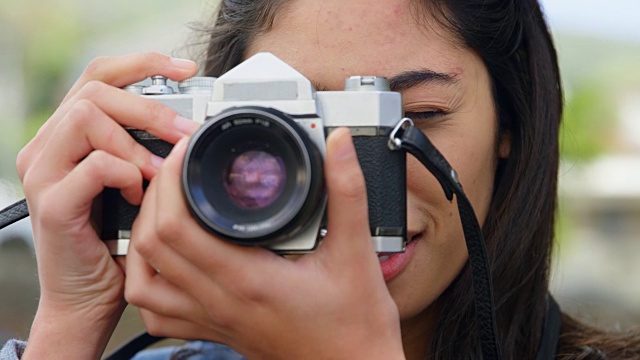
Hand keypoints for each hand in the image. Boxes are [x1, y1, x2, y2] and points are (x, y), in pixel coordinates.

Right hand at [16, 52, 198, 358]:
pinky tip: (138, 196)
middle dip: (150, 107)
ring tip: (157, 172)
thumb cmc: (116, 241)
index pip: (99, 77)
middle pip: (95, 90)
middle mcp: (47, 146)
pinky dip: (126, 174)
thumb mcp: (135, 183)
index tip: (186, 71)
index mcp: (69, 136)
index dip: (143, 65)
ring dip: (135, 142)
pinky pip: (95, 165)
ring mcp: (43, 173)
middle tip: (185, 131)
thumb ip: (145, 149)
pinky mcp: (52, 203)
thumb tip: (186, 123)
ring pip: (87, 117)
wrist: (90, 297)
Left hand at [125, 128, 404, 358]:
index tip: (187, 153)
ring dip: (142, 237)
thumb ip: (347, 192)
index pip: (176, 227)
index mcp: (248, 280)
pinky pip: (158, 311)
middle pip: (151, 245)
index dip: (171, 181)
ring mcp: (212, 320)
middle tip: (178, 169)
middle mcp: (220, 302)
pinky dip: (149, 279)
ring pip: (143, 281)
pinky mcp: (214, 330)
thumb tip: (339, 145)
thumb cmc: (355, 324)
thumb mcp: (356, 252)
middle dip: (155, 196)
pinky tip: (166, 260)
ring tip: (163, 207)